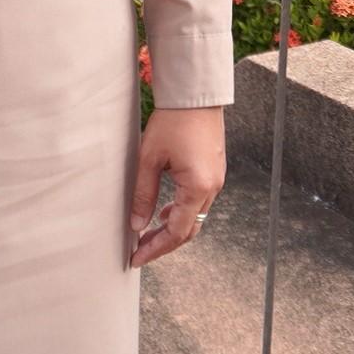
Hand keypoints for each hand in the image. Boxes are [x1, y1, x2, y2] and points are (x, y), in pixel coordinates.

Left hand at [129, 106, 225, 267]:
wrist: (195, 94)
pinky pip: (199, 201)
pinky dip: (182, 211)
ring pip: (195, 216)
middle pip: (189, 229)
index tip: (137, 258)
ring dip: (173, 228)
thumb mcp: (149, 159)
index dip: (156, 248)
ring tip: (148, 233)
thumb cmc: (172, 121)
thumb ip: (143, 195)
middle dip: (164, 243)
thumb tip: (137, 225)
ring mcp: (217, 179)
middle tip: (140, 251)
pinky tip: (165, 211)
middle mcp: (213, 187)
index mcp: (198, 186)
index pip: (177, 231)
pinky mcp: (214, 170)